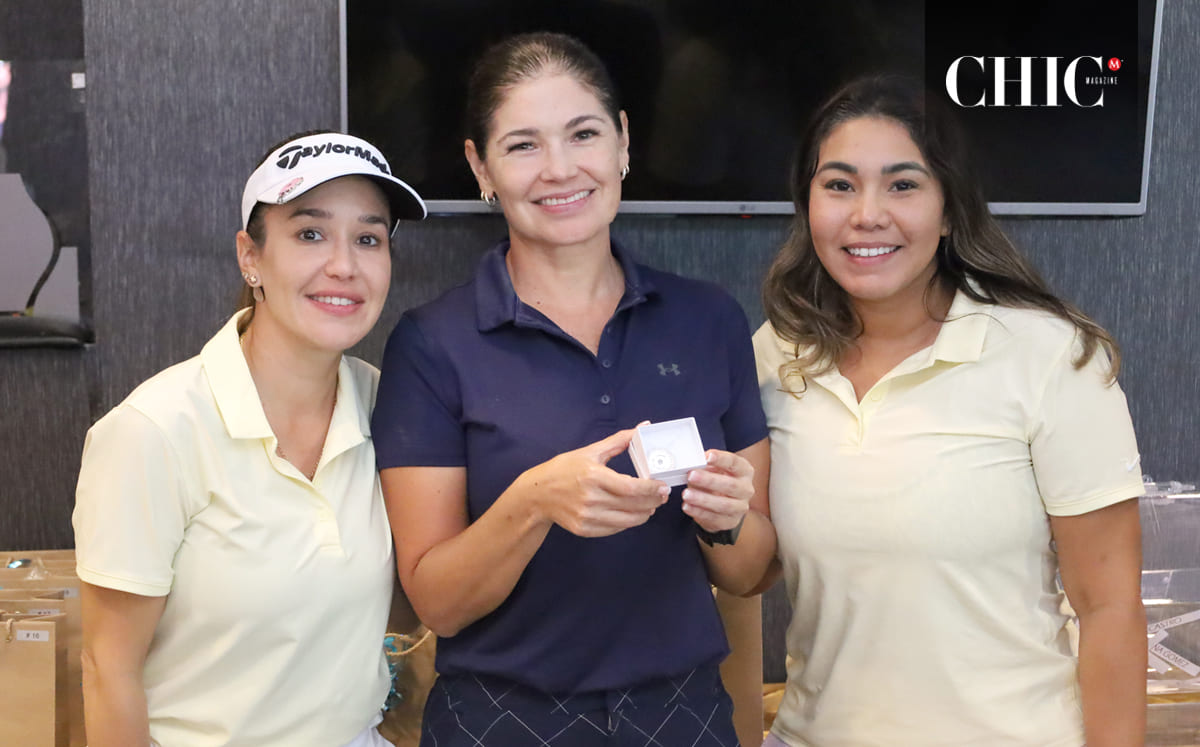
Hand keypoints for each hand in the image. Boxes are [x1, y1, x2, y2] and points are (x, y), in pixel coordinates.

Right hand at [519, 429, 669, 536]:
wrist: (538, 493)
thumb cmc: (565, 469)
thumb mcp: (591, 451)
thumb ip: (619, 441)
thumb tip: (644, 426)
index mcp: (593, 476)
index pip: (630, 487)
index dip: (651, 489)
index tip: (663, 487)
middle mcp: (590, 498)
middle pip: (632, 505)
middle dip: (653, 502)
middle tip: (662, 496)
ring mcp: (586, 516)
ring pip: (626, 521)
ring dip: (644, 514)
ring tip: (651, 506)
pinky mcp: (583, 529)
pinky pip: (614, 529)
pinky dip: (627, 522)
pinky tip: (632, 514)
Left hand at [682, 449, 754, 533]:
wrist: (724, 506)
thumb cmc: (719, 481)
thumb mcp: (714, 470)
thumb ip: (706, 466)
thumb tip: (693, 464)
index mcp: (744, 471)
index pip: (735, 463)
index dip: (721, 459)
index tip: (708, 456)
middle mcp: (746, 489)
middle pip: (731, 485)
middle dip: (709, 480)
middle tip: (691, 475)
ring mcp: (740, 507)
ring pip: (723, 505)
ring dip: (703, 499)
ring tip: (687, 494)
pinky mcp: (730, 522)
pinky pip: (714, 518)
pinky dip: (698, 512)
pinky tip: (687, 506)